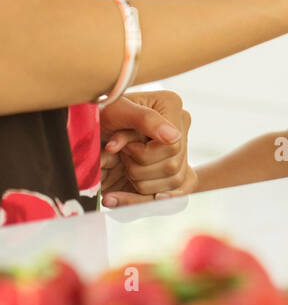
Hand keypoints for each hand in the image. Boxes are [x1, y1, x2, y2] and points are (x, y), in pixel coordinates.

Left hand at [99, 89, 195, 206]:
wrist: (90, 128)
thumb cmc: (101, 113)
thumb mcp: (117, 110)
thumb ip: (146, 119)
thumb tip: (173, 137)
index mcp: (172, 105)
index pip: (172, 146)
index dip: (145, 154)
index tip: (124, 150)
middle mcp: (180, 125)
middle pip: (173, 165)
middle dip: (140, 169)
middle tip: (121, 159)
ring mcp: (179, 147)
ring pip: (173, 181)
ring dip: (142, 184)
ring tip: (123, 171)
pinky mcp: (173, 167)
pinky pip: (172, 192)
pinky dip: (147, 199)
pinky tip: (129, 199)